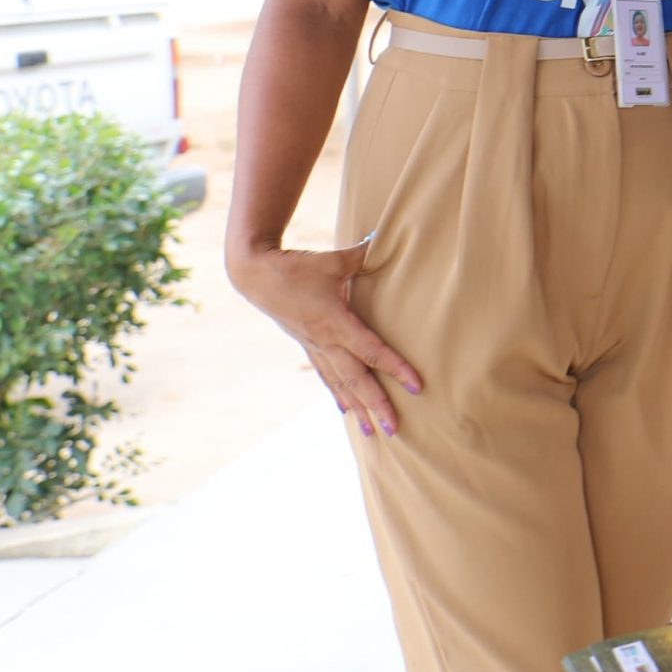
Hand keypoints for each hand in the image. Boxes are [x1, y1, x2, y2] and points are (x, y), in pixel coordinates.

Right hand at [227, 235, 422, 437]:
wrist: (255, 275)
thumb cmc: (297, 265)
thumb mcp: (334, 260)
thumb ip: (363, 255)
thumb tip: (388, 238)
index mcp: (335, 322)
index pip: (372, 351)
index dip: (396, 369)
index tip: (416, 386)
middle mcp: (325, 341)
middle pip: (357, 379)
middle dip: (377, 405)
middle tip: (395, 429)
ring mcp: (314, 347)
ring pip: (341, 384)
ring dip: (358, 409)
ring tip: (372, 433)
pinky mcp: (307, 347)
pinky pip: (326, 377)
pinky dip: (338, 396)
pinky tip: (346, 412)